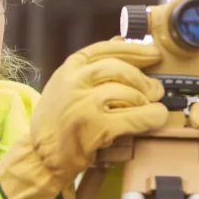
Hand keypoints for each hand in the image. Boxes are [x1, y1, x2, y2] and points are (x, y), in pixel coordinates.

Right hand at [0, 37, 168, 198]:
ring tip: (151, 106)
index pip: (106, 49)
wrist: (42, 157)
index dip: (134, 50)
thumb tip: (120, 40)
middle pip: (119, 70)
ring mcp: (85, 104)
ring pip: (128, 93)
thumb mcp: (65, 84)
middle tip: (156, 89)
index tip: (153, 53)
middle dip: (143, 79)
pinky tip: (156, 117)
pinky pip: (133, 118)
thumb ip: (90, 65)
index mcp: (69, 68)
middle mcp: (75, 82)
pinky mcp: (96, 127)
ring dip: (146, 100)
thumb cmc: (57, 121)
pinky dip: (150, 117)